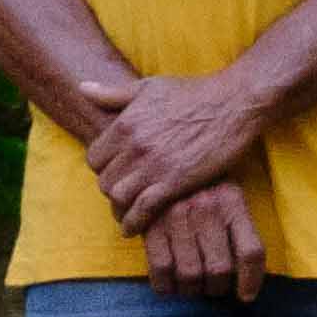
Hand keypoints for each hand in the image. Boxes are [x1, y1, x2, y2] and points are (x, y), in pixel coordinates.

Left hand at [80, 64, 279, 228]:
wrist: (234, 103)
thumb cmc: (194, 93)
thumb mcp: (148, 87)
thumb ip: (113, 94)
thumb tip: (82, 87)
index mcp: (125, 123)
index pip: (93, 158)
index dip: (103, 169)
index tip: (115, 173)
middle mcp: (134, 146)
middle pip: (104, 181)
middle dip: (112, 190)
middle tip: (124, 195)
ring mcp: (153, 165)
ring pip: (119, 197)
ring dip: (121, 208)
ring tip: (128, 214)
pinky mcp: (175, 182)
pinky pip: (142, 210)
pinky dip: (134, 222)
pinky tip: (135, 228)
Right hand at [143, 181, 267, 300]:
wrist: (159, 156)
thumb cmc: (200, 184)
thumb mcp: (228, 192)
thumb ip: (239, 226)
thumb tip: (245, 280)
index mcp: (233, 200)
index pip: (251, 253)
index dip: (251, 282)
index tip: (246, 297)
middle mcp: (207, 207)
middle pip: (220, 270)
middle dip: (217, 288)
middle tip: (213, 287)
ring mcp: (177, 216)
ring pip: (191, 274)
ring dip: (192, 290)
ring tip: (192, 286)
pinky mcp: (151, 224)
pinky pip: (161, 269)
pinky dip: (166, 286)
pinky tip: (169, 284)